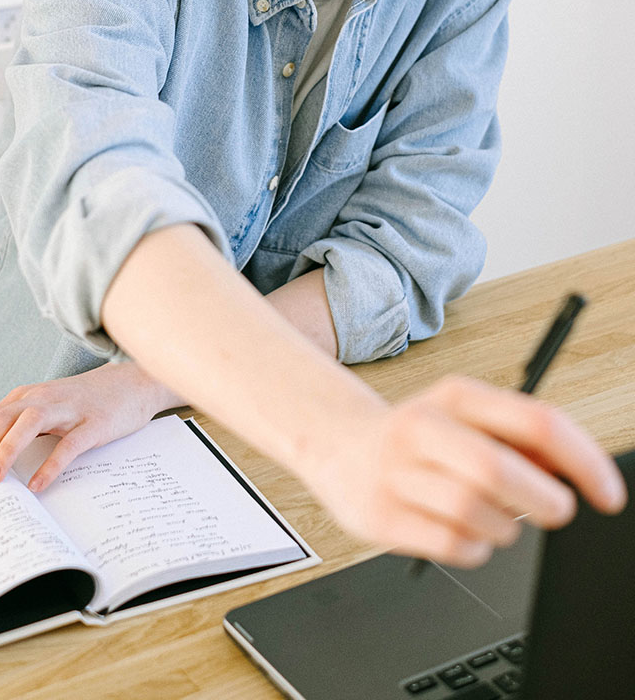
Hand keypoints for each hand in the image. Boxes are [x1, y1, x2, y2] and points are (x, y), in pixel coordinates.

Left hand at [0, 361, 179, 492]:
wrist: (133, 383)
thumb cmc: (85, 403)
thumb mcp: (46, 411)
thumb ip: (19, 430)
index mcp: (24, 398)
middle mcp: (40, 399)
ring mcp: (68, 410)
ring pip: (27, 426)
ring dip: (5, 452)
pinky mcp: (93, 423)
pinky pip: (68, 445)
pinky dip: (50, 464)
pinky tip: (37, 484)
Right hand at [303, 375, 627, 567]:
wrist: (338, 445)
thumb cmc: (416, 435)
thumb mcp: (465, 416)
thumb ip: (519, 438)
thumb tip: (571, 474)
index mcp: (453, 396)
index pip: (536, 422)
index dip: (586, 462)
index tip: (607, 494)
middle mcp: (420, 428)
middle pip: (500, 472)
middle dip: (543, 502)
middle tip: (553, 510)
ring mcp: (396, 474)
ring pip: (478, 516)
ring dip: (503, 528)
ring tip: (488, 516)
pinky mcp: (381, 517)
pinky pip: (455, 547)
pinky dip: (473, 548)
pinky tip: (459, 529)